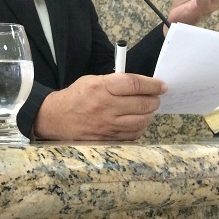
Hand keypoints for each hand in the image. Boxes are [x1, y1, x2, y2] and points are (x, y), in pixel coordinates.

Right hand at [33, 74, 166, 140]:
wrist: (56, 118)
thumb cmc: (76, 97)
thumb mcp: (92, 80)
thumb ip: (115, 81)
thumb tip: (141, 85)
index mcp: (101, 87)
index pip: (135, 84)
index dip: (153, 84)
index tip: (162, 85)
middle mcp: (105, 107)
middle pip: (142, 103)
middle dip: (154, 100)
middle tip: (155, 97)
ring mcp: (107, 125)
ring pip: (141, 121)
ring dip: (149, 114)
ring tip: (147, 109)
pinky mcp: (108, 138)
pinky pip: (133, 134)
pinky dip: (140, 127)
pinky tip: (138, 121)